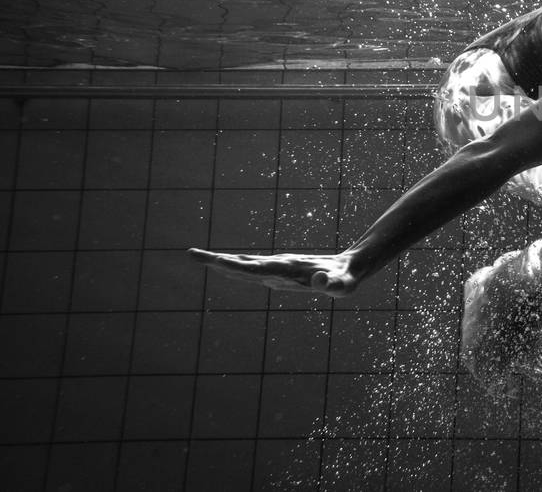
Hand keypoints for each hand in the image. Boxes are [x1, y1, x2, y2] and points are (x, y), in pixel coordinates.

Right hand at [188, 248, 359, 296]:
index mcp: (287, 269)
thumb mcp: (344, 287)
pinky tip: (226, 264)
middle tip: (191, 254)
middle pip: (242, 263)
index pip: (254, 268)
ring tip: (199, 257)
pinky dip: (236, 265)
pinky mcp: (280, 270)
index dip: (233, 266)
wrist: (350, 266)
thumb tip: (320, 280)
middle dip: (216, 260)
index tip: (212, 261)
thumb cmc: (347, 280)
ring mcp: (277, 268)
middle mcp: (278, 266)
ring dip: (222, 261)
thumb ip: (333, 285)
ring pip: (245, 264)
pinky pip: (252, 267)